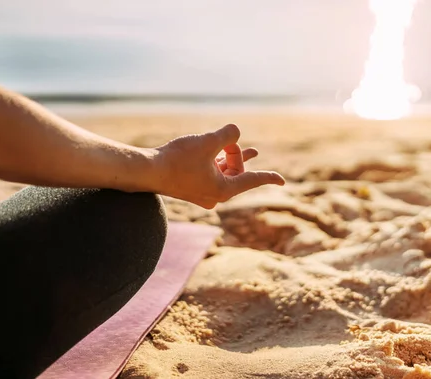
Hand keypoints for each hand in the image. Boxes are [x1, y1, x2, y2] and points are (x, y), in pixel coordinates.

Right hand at [151, 124, 284, 208]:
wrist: (146, 171)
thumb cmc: (177, 159)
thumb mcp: (207, 141)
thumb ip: (228, 134)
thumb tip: (235, 132)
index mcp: (223, 190)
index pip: (252, 181)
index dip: (269, 177)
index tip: (283, 181)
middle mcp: (215, 196)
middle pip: (237, 173)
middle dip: (236, 155)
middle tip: (227, 140)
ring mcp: (203, 193)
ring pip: (225, 173)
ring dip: (230, 158)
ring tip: (248, 150)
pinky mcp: (192, 188)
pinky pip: (213, 174)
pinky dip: (218, 162)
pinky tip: (222, 154)